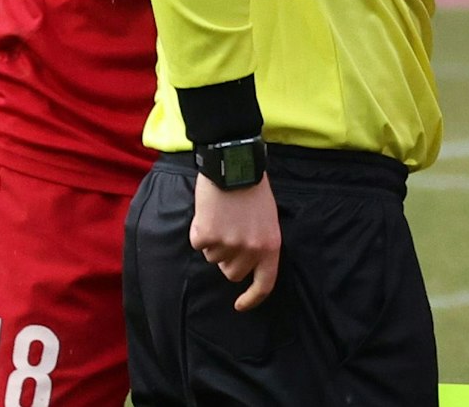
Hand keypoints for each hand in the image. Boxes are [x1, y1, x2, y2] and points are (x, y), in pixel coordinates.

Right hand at [191, 173, 281, 310]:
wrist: (234, 164)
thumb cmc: (252, 188)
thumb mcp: (267, 218)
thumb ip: (259, 242)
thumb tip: (245, 263)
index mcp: (270, 246)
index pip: (264, 284)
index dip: (252, 298)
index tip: (241, 305)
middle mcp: (250, 250)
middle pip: (231, 273)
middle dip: (228, 258)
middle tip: (230, 231)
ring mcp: (227, 244)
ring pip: (213, 258)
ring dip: (214, 242)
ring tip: (222, 216)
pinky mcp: (206, 236)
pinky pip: (198, 244)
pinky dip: (199, 231)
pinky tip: (209, 212)